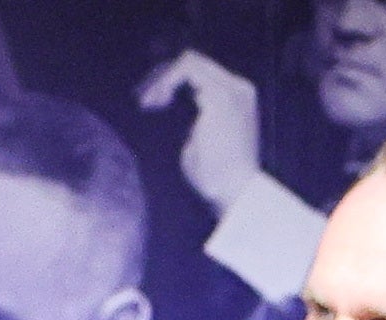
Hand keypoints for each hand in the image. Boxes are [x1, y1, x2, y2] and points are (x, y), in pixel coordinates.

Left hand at [137, 49, 261, 213]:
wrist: (235, 192)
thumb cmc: (218, 177)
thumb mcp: (202, 137)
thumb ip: (193, 115)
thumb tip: (170, 101)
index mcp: (239, 97)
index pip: (202, 72)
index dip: (172, 81)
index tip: (154, 102)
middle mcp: (239, 87)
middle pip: (194, 61)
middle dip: (164, 76)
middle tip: (146, 100)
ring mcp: (232, 90)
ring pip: (189, 62)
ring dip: (164, 79)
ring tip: (149, 102)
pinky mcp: (220, 97)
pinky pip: (186, 71)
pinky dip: (167, 82)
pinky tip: (156, 103)